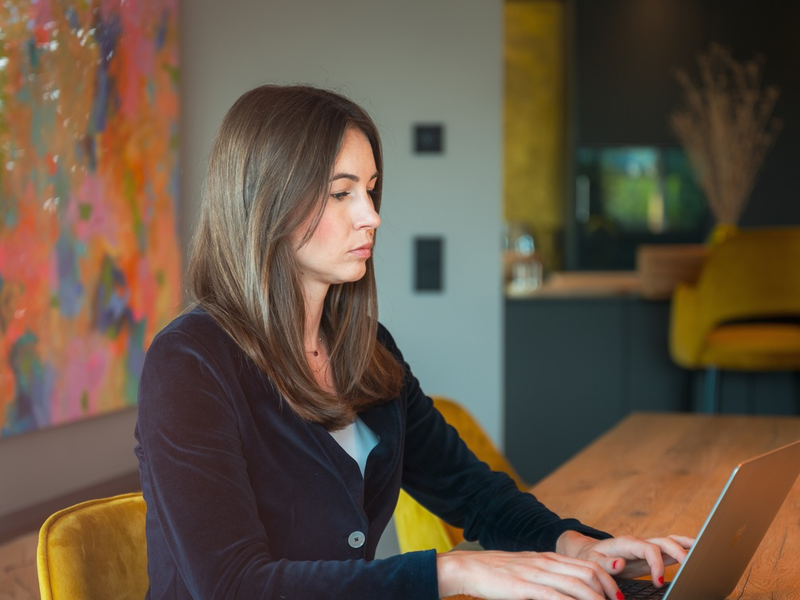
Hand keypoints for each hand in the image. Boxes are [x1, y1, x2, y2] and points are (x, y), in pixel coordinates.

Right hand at [436, 550, 621, 599]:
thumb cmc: (497, 572)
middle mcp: (547, 562)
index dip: (608, 580)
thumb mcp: (527, 568)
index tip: (618, 596)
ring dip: (595, 599)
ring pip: (577, 584)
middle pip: (589, 573)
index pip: (588, 564)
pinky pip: (555, 596)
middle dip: (609, 591)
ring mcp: (537, 573)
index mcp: (549, 557)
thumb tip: (565, 590)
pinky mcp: (525, 587)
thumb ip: (547, 575)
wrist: (470, 568)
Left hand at [557, 531, 694, 588]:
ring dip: (686, 545)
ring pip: (669, 541)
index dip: (656, 564)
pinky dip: (683, 547)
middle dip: (678, 552)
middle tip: (689, 569)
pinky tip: (696, 551)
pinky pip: (669, 548)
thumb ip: (607, 564)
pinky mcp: (650, 553)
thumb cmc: (591, 558)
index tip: (658, 582)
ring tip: (704, 551)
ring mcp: (646, 546)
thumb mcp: (593, 562)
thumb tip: (621, 564)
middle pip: (663, 541)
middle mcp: (639, 542)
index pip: (647, 549)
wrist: (588, 552)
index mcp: (625, 543)